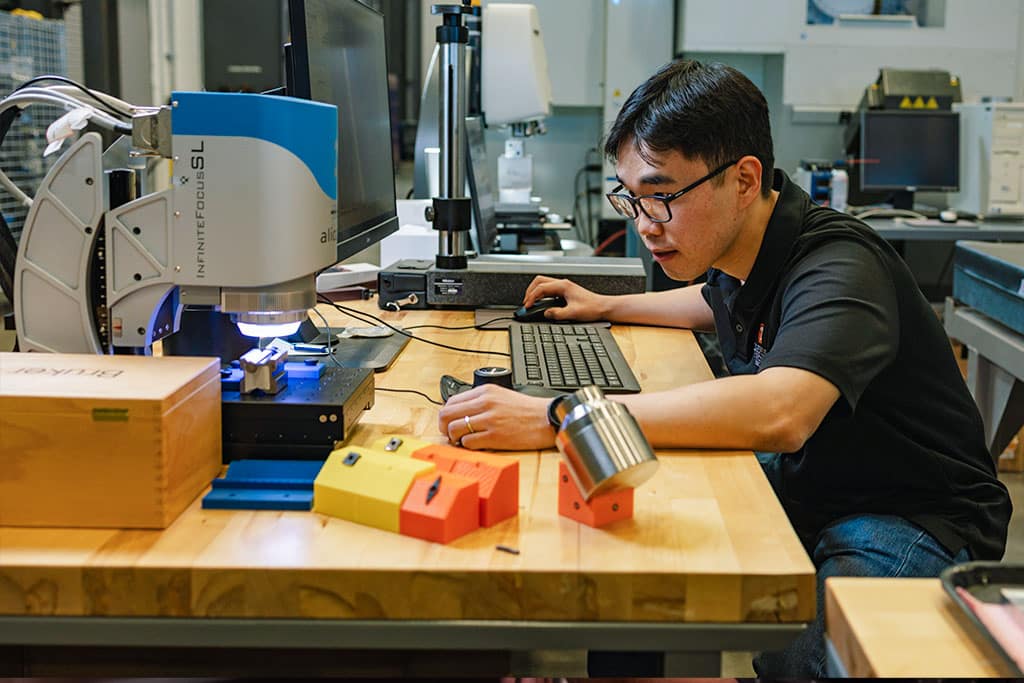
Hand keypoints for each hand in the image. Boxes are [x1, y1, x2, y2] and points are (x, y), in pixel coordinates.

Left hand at [438, 384, 554, 450]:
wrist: (546, 419)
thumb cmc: (526, 410)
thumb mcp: (502, 395)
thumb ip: (481, 401)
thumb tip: (461, 412)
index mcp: (485, 391)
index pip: (451, 400)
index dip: (446, 414)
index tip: (450, 421)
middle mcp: (485, 403)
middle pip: (447, 414)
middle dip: (444, 426)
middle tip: (450, 433)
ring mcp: (489, 420)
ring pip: (454, 429)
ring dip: (455, 437)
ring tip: (463, 440)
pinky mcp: (494, 436)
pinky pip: (468, 443)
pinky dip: (467, 446)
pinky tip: (476, 445)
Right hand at [523, 276, 610, 321]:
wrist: (603, 307)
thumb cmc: (592, 308)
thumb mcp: (573, 313)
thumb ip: (557, 314)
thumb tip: (546, 313)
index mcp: (563, 286)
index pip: (540, 288)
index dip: (531, 297)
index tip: (528, 306)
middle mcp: (563, 284)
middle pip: (539, 281)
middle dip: (530, 291)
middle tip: (526, 303)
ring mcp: (564, 286)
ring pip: (543, 283)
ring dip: (535, 291)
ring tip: (531, 302)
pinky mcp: (565, 291)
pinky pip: (549, 289)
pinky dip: (541, 294)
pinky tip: (541, 303)